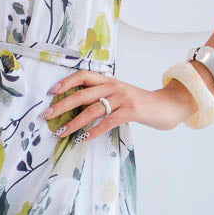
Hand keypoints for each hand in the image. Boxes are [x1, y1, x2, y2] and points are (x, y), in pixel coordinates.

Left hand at [40, 69, 193, 138]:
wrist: (167, 105)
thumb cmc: (140, 103)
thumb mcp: (119, 94)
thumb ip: (102, 96)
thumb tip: (76, 107)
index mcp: (109, 80)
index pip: (83, 76)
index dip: (66, 82)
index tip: (51, 93)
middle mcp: (113, 86)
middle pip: (82, 94)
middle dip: (61, 105)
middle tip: (46, 115)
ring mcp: (123, 98)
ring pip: (92, 109)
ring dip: (74, 122)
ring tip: (62, 132)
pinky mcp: (131, 111)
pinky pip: (108, 121)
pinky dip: (94, 131)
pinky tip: (84, 138)